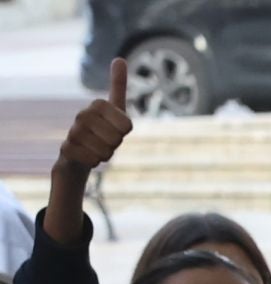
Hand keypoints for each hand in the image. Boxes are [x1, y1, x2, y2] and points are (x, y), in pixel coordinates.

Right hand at [48, 60, 131, 245]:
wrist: (79, 157)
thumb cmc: (102, 132)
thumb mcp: (117, 111)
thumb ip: (118, 86)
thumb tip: (119, 58)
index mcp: (98, 105)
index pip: (127, 125)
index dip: (124, 132)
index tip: (117, 130)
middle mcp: (83, 115)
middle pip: (117, 139)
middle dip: (115, 145)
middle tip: (106, 141)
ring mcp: (73, 132)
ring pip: (105, 151)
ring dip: (105, 155)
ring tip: (96, 148)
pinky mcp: (66, 149)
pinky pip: (91, 160)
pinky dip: (94, 162)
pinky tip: (87, 157)